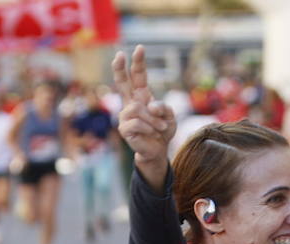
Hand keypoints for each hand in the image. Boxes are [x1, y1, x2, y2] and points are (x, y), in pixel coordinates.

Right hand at [111, 46, 175, 169]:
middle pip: (122, 82)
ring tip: (160, 128)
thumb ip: (163, 107)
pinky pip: (137, 122)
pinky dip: (149, 128)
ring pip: (137, 109)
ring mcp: (125, 115)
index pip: (138, 76)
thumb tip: (149, 106)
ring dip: (153, 120)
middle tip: (118, 54)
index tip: (140, 48)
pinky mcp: (124, 128)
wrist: (157, 150)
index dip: (138, 63)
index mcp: (141, 95)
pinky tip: (152, 134)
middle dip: (120, 68)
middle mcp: (131, 102)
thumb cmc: (162, 130)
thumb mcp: (170, 116)